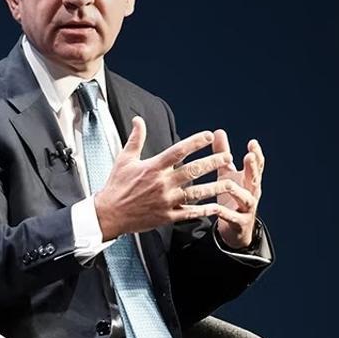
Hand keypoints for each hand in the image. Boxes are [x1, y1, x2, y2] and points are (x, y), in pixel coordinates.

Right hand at [93, 117, 255, 238]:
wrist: (109, 213)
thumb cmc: (117, 185)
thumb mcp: (124, 159)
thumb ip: (135, 138)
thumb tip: (138, 120)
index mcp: (152, 167)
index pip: (178, 151)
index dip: (195, 142)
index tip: (208, 136)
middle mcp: (161, 184)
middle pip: (192, 171)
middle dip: (212, 163)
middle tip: (227, 157)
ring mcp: (166, 201)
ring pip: (196, 193)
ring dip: (214, 187)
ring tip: (229, 182)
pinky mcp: (167, 217)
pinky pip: (189, 214)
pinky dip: (204, 211)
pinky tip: (217, 207)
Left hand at [211, 131, 264, 248]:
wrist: (236, 229)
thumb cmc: (231, 197)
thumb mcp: (227, 174)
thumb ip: (223, 154)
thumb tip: (218, 131)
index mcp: (249, 180)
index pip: (257, 166)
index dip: (257, 155)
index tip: (253, 142)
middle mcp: (252, 193)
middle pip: (255, 179)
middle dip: (252, 168)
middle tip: (249, 156)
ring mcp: (247, 209)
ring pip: (246, 199)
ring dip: (238, 191)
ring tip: (229, 184)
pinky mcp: (238, 223)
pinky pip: (231, 217)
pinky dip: (224, 212)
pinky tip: (215, 208)